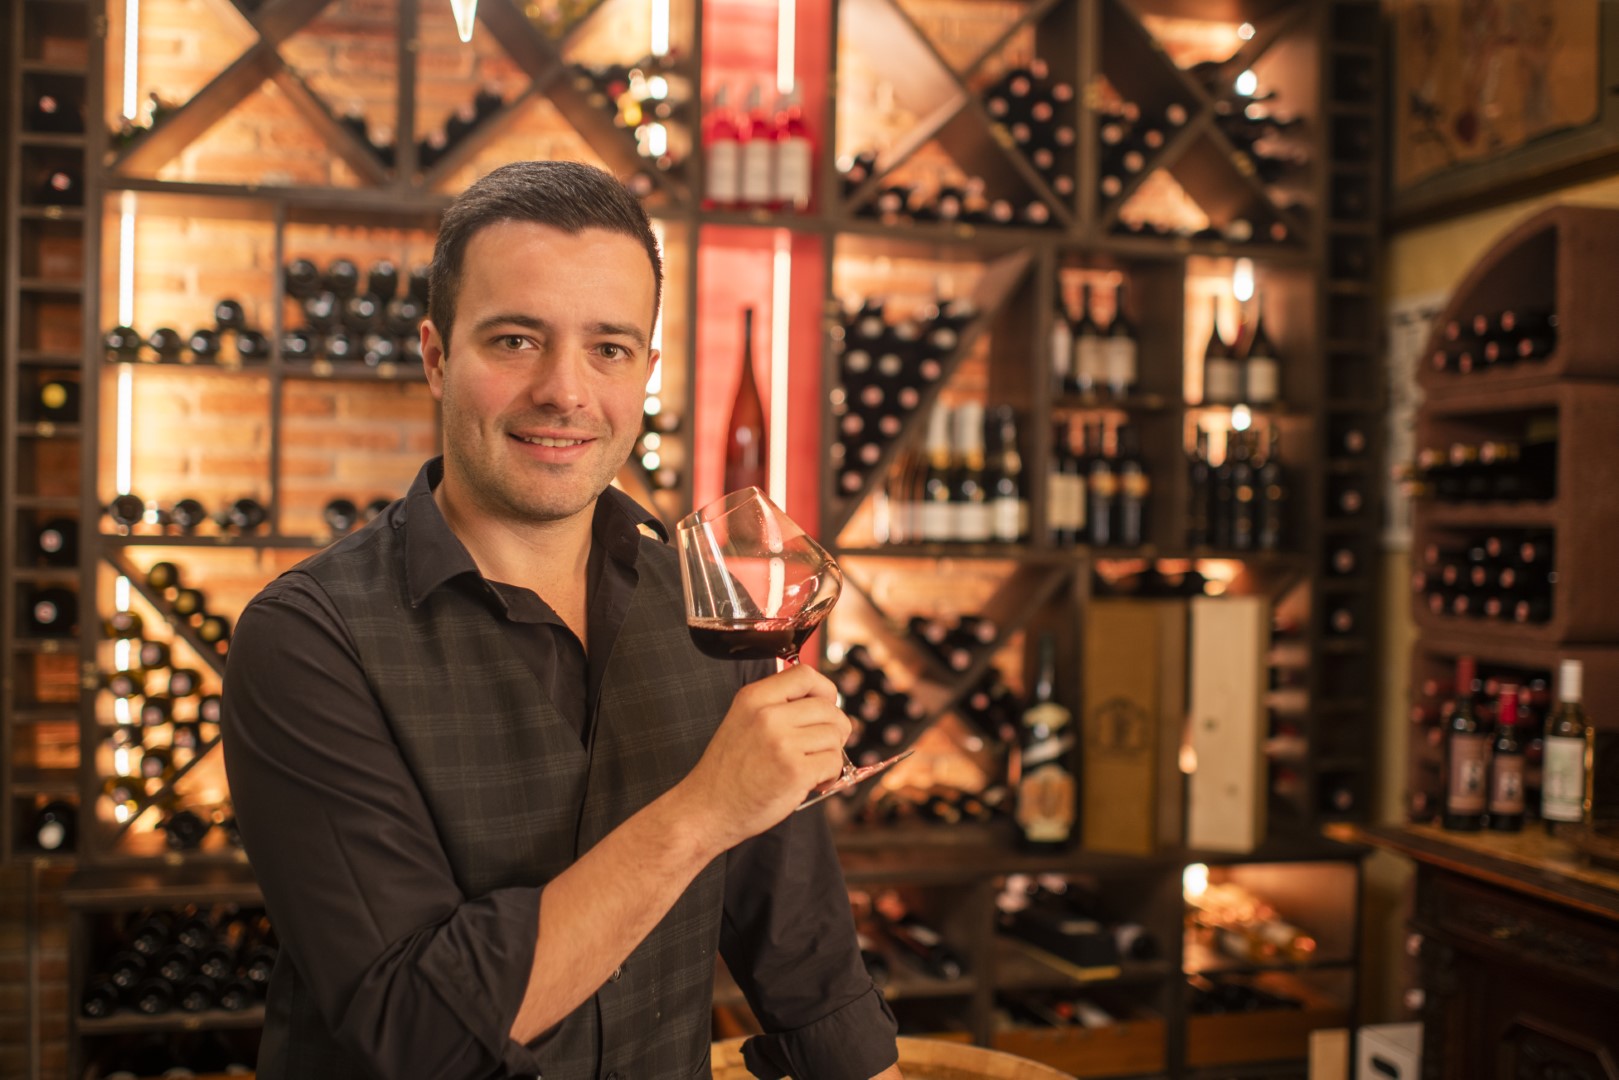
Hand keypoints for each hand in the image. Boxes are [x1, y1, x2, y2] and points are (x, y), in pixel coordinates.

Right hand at [677, 664, 850, 851]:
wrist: (707, 809)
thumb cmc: (728, 770)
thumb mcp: (743, 721)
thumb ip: (776, 706)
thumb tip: (824, 703)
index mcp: (753, 697)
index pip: (805, 674)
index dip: (824, 690)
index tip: (825, 707)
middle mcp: (767, 715)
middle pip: (828, 708)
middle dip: (834, 729)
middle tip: (821, 747)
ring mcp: (782, 742)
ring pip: (834, 736)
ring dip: (831, 755)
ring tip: (810, 768)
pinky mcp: (795, 770)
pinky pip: (834, 762)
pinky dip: (829, 775)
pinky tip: (811, 782)